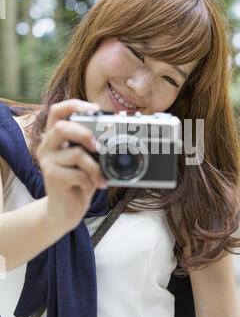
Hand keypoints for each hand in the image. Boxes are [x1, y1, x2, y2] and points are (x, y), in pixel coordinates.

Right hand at [36, 99, 107, 231]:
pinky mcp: (52, 178)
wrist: (65, 211)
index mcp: (55, 137)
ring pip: (75, 153)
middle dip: (84, 133)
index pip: (58, 111)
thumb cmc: (79, 181)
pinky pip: (79, 174)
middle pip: (60, 127)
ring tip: (100, 176)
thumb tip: (115, 133)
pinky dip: (92, 180)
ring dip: (95, 166)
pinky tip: (92, 187)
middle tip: (98, 146)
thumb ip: (92, 145)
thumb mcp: (87, 160)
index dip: (75, 105)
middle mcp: (47, 146)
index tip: (95, 109)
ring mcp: (48, 162)